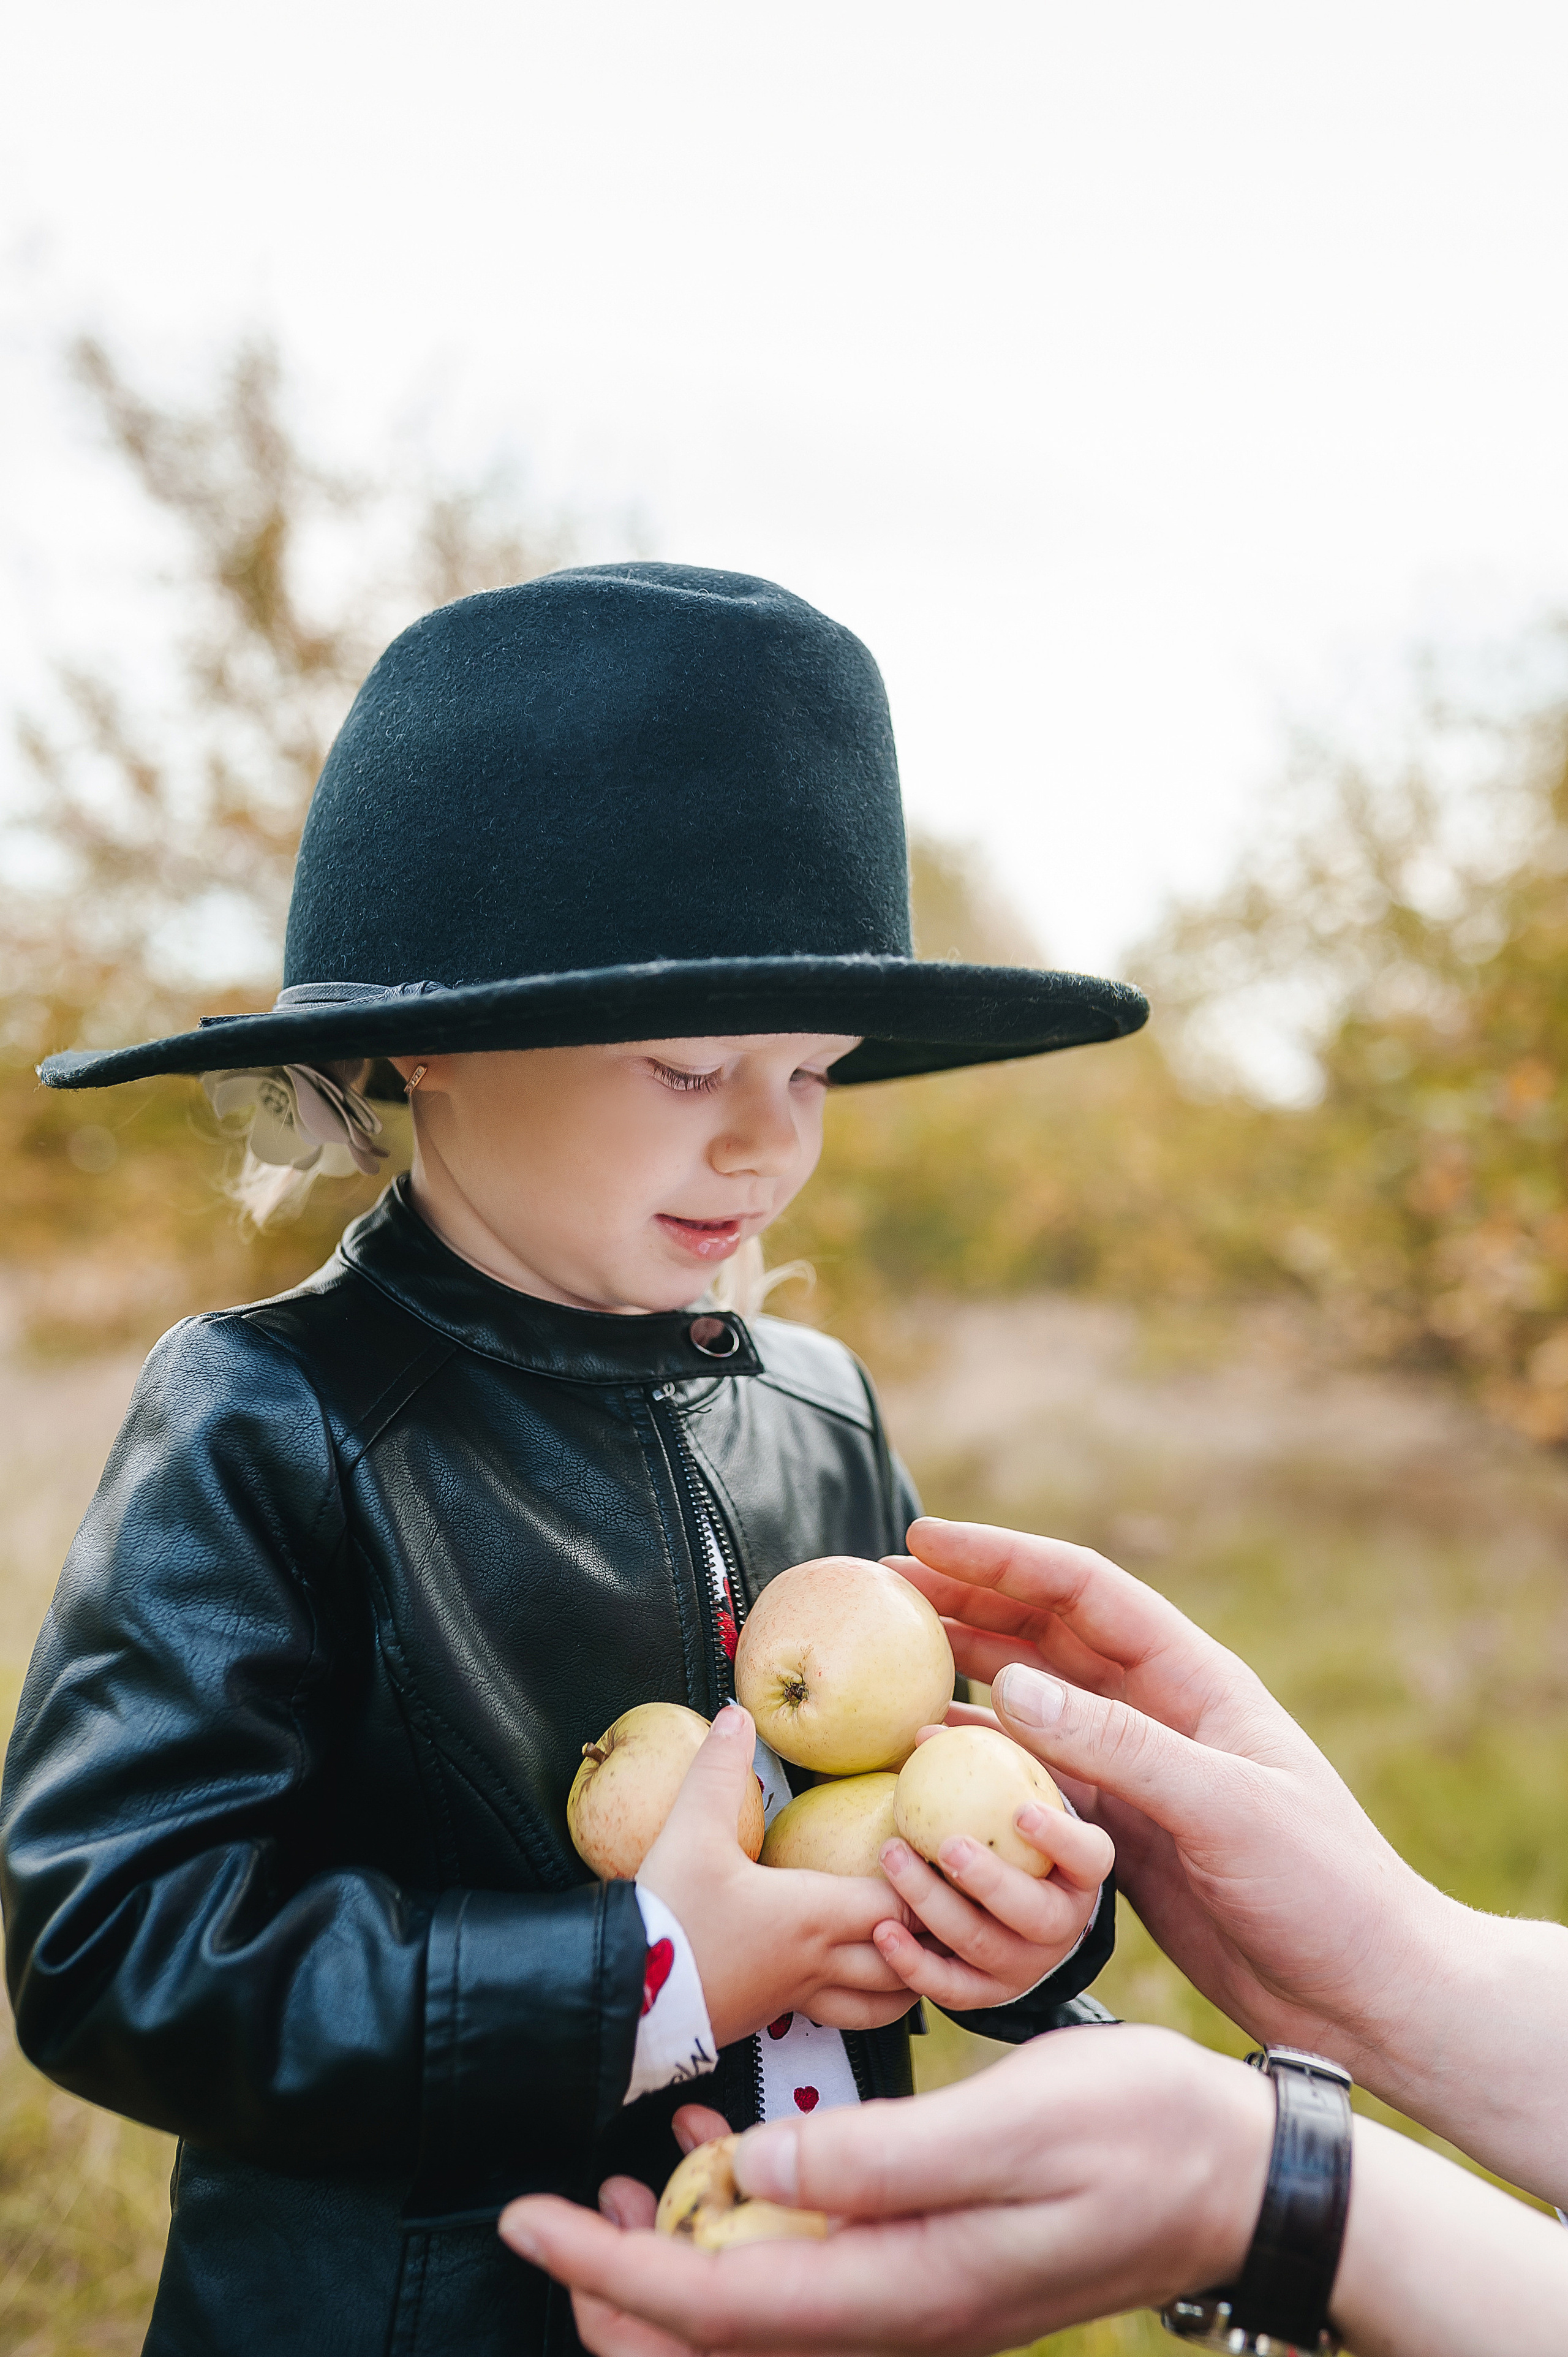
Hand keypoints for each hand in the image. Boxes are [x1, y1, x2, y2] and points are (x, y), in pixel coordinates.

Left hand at [499, 2024, 1274, 2356]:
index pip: (714, 2305)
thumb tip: (750, 2160)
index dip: (607, 2271)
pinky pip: (803, 2269)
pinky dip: (742, 2220)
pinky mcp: (927, 2267)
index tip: (526, 2223)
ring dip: (673, 2257)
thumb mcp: (1013, 2126)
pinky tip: (726, 2146)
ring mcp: (912, 2298)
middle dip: (618, 2287)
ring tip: (627, 2175)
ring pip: (749, 2311)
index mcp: (902, 2287)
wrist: (1238, 2178)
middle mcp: (896, 2314)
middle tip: (558, 2209)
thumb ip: (878, 2155)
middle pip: (714, 2338)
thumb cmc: (1140, 2136)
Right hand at [637, 1704, 913, 2045]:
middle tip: (959, 1910)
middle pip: (906, 1959)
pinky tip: (853, 1981)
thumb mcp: (690, 1831)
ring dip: (910, 1979)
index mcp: (813, 1917)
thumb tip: (737, 1716)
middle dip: (937, 1937)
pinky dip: (866, 2002)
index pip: (897, 1903)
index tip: (947, 1860)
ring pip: (880, 2003)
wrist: (627, 1997)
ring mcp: (796, 1997)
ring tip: (922, 1953)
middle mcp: (817, 1963)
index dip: (928, 1883)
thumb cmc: (669, 1919)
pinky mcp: (771, 2016)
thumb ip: (719, 1771)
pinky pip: (840, 2016)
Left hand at [870, 1754, 1112, 2011]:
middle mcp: (1061, 1926)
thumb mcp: (1014, 1794)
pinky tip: (882, 1929)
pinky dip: (912, 1963)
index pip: (1089, 1857)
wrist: (1018, 1918)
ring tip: (892, 1859)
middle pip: (1031, 1911)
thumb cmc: (1013, 1837)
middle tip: (946, 1845)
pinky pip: (950, 1988)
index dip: (1061, 1837)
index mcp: (1081, 1872)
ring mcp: (1025, 1966)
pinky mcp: (986, 1994)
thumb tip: (925, 1732)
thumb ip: (983, 1759)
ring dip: (932, 1904)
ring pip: (981, 1945)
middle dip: (988, 1879)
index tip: (1020, 1810)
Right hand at [889, 1518, 1567, 2204]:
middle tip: (882, 1591)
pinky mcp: (1119, 1833)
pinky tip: (924, 1753)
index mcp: (1193, 1679)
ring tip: (888, 1661)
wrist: (1366, 1993)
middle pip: (1044, 1632)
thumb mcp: (1227, 1808)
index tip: (925, 1539)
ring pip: (1031, 1700)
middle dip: (964, 1601)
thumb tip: (1011, 1685)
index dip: (1002, 1557)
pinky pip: (1032, 1776)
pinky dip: (978, 1758)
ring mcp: (1135, 1771)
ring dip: (962, 1672)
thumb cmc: (1324, 1888)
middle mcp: (1156, 1712)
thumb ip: (1121, 1748)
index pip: (1082, 1590)